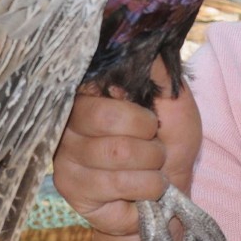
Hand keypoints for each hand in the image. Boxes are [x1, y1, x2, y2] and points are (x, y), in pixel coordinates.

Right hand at [53, 58, 202, 236]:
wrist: (168, 197)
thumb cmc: (168, 147)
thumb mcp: (175, 105)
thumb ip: (161, 74)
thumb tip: (148, 43)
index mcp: (89, 95)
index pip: (97, 82)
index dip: (131, 104)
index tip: (150, 119)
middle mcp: (68, 121)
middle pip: (105, 118)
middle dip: (147, 137)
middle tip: (156, 146)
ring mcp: (65, 155)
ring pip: (115, 153)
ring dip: (151, 165)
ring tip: (153, 169)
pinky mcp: (71, 188)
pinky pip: (115, 184)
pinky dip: (146, 187)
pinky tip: (144, 190)